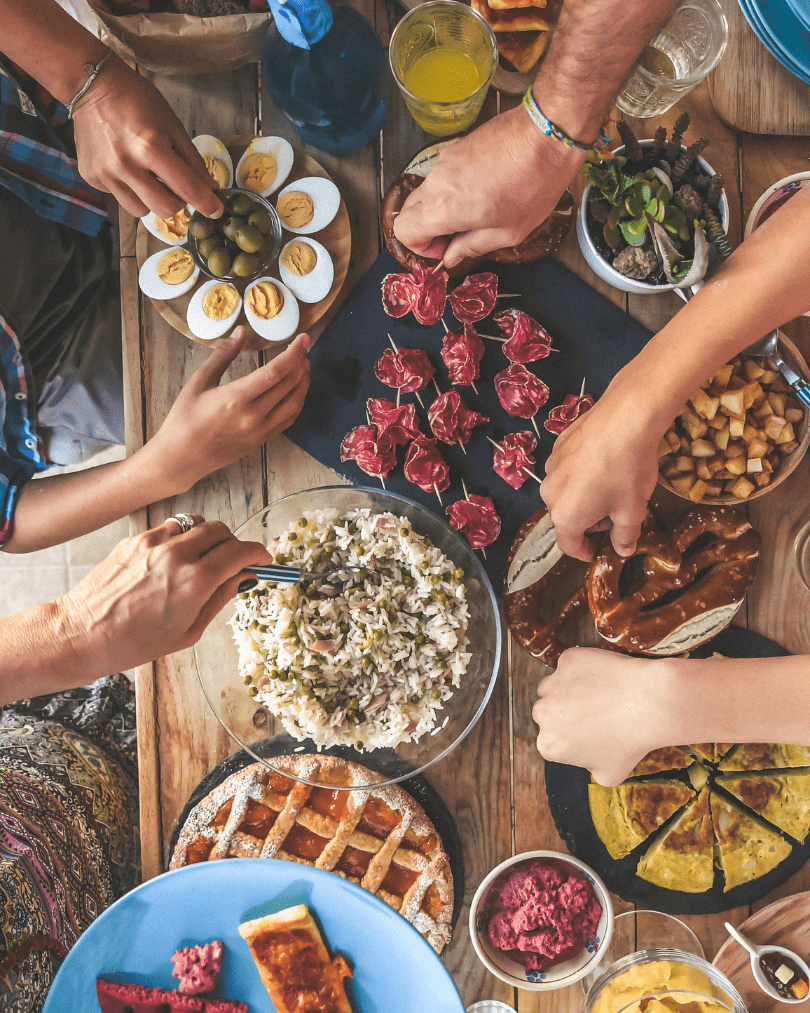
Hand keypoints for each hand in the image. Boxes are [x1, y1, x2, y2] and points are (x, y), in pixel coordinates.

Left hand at [59, 517, 272, 675]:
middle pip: (221, 530)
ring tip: (201, 559)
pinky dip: (180, 539)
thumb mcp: (189, 630)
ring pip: (195, 523)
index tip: (263, 560)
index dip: (258, 553)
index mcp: (195, 581)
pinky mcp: (134, 539)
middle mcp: (176, 555)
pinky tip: (172, 562)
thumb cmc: (134, 642)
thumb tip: (244, 578)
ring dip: (206, 537)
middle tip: (233, 562)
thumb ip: (220, 598)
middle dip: (233, 543)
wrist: (83, 633)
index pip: (240, 552)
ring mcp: (153, 543)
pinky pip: (169, 529)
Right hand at [71, 56, 222, 219]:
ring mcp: (106, 174)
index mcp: (151, 148)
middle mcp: (127, 166)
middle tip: (176, 185)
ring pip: (141, 211)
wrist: (90, 85)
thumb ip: (192, 160)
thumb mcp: (172, 124)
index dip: (206, 204)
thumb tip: (210, 189)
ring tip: (148, 176)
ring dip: (151, 199)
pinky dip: (129, 188)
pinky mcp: (92, 177)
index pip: (187, 189)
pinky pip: (119, 197)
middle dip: (177, 202)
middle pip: (165, 209)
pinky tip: (125, 166)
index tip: (216, 211)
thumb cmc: (136, 100)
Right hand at [148, 327, 309, 494]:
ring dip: (303, 383)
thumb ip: (223, 355)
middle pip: (288, 386)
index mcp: (236, 398)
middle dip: (300, 363)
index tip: (303, 339)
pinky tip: (295, 390)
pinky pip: (288, 420)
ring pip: (294, 404)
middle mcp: (253, 416)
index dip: (293, 353)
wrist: (182, 457)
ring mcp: (259, 431)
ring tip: (304, 367)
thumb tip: (241, 332)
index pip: (275, 372)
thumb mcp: (199, 381)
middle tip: (303, 349)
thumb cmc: (185, 418)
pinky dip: (297, 403)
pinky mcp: (261, 440)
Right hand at [392, 106, 583, 267]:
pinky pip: (443, 175)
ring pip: (427, 192)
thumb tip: (451, 256)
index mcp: (444, 208)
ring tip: (477, 210)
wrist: (547, 133)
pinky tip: (484, 189)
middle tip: (458, 234)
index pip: (403, 230)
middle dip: (427, 228)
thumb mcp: (508, 232)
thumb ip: (472, 247)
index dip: (420, 246)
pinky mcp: (457, 147)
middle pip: (409, 210)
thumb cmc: (534, 185)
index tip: (446, 247)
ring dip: (442, 207)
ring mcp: (445, 160)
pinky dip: (453, 188)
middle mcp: (437, 182)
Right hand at [532, 648, 672, 784]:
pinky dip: (585, 668)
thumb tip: (588, 761)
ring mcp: (554, 683)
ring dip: (570, 688)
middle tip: (595, 712)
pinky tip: (606, 678)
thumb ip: (588, 768)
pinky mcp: (568, 660)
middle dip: (566, 711)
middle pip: (549, 710)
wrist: (648, 705)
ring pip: (556, 685)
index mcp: (548, 745)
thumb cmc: (630, 742)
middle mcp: (542, 713)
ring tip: (601, 694)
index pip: (553, 739)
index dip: (570, 736)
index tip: (589, 731)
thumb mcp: (609, 775)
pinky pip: (573, 664)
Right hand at [540, 397, 659, 560]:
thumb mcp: (633, 510)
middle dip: (587, 522)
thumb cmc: (628, 469)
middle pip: (566, 517)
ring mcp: (551, 467)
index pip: (569, 545)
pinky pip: (566, 469)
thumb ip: (626, 536)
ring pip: (565, 492)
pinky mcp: (558, 446)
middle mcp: (550, 494)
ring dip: (583, 496)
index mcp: (565, 516)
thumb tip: (623, 550)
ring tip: (610, 486)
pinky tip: (603, 464)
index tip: (597, 551)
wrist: (626, 418)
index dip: (585, 552)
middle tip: (613, 515)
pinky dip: (581, 474)